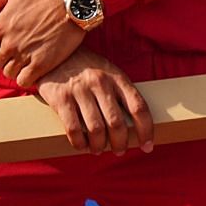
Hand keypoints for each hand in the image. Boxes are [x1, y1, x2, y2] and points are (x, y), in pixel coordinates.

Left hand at [0, 0, 84, 86]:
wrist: (77, 3)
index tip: (1, 46)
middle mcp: (9, 43)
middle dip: (4, 59)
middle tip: (18, 51)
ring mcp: (25, 54)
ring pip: (9, 73)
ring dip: (16, 68)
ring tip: (27, 59)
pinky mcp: (42, 63)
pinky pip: (24, 81)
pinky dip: (27, 77)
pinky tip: (34, 68)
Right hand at [36, 50, 154, 154]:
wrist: (57, 54)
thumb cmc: (89, 68)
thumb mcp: (110, 73)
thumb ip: (121, 94)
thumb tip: (137, 124)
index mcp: (118, 78)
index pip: (139, 107)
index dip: (146, 130)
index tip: (148, 146)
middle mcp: (101, 83)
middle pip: (117, 122)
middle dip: (120, 142)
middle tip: (120, 151)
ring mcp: (80, 91)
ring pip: (96, 129)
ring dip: (99, 146)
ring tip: (99, 150)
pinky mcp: (61, 99)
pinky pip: (73, 129)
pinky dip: (80, 143)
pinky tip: (83, 146)